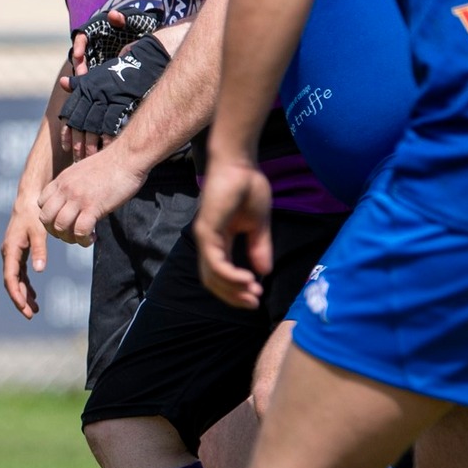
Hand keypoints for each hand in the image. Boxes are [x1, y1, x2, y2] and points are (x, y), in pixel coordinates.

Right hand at [1, 195, 47, 317]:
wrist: (29, 199)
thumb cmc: (34, 214)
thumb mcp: (39, 232)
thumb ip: (40, 251)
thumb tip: (39, 271)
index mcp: (10, 250)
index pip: (10, 278)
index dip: (17, 295)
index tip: (25, 308)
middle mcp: (8, 254)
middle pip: (11, 283)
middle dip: (20, 300)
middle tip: (31, 315)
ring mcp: (12, 254)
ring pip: (15, 280)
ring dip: (23, 294)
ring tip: (35, 309)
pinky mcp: (18, 252)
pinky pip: (19, 274)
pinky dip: (25, 285)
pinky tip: (33, 295)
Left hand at [36, 147, 144, 246]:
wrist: (128, 156)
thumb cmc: (111, 164)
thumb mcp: (82, 171)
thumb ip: (73, 185)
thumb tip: (73, 200)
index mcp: (61, 180)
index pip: (41, 203)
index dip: (50, 216)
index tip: (63, 220)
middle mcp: (65, 189)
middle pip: (45, 218)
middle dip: (55, 231)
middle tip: (70, 234)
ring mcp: (78, 198)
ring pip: (60, 227)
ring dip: (69, 239)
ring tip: (82, 238)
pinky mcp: (93, 206)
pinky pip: (80, 231)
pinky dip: (84, 240)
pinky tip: (93, 238)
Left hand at [60, 35, 170, 159]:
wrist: (147, 56)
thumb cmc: (123, 66)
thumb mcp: (99, 73)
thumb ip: (81, 82)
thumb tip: (62, 82)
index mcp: (87, 88)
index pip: (72, 114)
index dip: (69, 133)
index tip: (68, 148)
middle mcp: (94, 93)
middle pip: (81, 125)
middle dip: (80, 144)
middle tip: (79, 160)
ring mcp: (108, 99)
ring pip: (94, 128)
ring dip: (93, 146)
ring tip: (92, 160)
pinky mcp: (122, 103)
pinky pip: (112, 126)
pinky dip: (110, 140)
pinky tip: (108, 151)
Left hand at [193, 157, 272, 309]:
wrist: (241, 164)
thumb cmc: (248, 187)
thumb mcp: (259, 225)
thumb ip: (259, 248)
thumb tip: (263, 273)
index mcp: (220, 241)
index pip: (221, 274)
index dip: (236, 289)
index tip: (256, 297)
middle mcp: (209, 242)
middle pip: (213, 281)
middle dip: (233, 296)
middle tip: (252, 303)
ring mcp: (205, 236)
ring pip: (212, 275)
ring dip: (232, 289)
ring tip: (252, 293)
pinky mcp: (206, 230)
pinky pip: (215, 261)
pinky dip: (229, 274)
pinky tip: (246, 279)